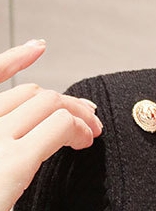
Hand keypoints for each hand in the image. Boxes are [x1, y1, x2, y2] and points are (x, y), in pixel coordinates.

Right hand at [0, 40, 102, 210]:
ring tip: (89, 132)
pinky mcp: (12, 161)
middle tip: (86, 117)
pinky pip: (58, 127)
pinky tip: (85, 139)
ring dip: (77, 114)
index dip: (13, 59)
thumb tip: (20, 147)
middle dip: (63, 100)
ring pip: (49, 104)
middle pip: (30, 94)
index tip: (37, 48)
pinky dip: (78, 128)